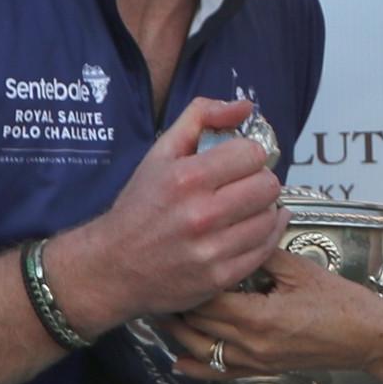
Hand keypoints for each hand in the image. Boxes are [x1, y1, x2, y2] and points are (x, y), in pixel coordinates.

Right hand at [57, 98, 289, 334]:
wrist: (113, 266)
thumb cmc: (139, 206)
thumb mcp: (161, 152)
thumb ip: (202, 117)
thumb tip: (244, 106)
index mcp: (187, 178)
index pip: (252, 154)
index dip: (248, 154)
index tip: (239, 161)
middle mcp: (200, 214)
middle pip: (267, 186)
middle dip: (259, 180)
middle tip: (245, 185)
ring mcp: (212, 250)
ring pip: (269, 217)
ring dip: (262, 209)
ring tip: (245, 208)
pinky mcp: (220, 278)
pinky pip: (265, 249)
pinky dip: (264, 236)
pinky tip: (252, 227)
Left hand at [162, 249, 382, 379]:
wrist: (367, 336)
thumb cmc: (341, 303)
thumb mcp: (300, 269)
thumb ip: (263, 252)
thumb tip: (237, 229)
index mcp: (259, 316)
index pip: (208, 299)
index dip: (189, 281)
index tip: (176, 262)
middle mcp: (252, 344)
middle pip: (199, 325)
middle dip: (178, 305)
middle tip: (161, 283)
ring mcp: (256, 360)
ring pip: (203, 350)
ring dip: (179, 333)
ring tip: (162, 313)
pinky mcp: (263, 369)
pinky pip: (221, 372)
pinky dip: (197, 367)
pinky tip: (180, 359)